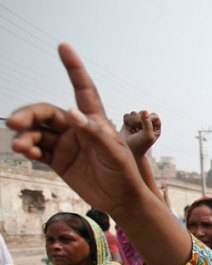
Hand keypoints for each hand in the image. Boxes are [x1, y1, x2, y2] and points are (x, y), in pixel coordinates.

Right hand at [7, 44, 147, 215]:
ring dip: (26, 136)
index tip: (63, 46)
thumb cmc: (125, 174)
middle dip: (29, 115)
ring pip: (38, 132)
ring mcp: (67, 144)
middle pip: (47, 113)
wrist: (122, 200)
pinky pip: (39, 150)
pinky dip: (30, 149)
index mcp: (95, 120)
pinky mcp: (59, 160)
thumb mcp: (115, 154)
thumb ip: (95, 134)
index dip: (74, 68)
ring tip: (21, 146)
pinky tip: (27, 152)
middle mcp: (77, 128)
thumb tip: (71, 113)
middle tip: (15, 123)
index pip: (82, 89)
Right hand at [119, 110, 161, 157]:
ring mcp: (138, 122)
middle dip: (138, 120)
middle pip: (143, 113)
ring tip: (133, 131)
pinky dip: (126, 122)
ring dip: (132, 122)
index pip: (154, 115)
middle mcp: (147, 124)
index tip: (143, 125)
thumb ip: (147, 123)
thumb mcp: (147, 136)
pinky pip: (127, 115)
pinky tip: (128, 129)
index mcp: (156, 127)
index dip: (148, 118)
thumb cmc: (140, 146)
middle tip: (138, 130)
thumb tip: (144, 111)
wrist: (128, 151)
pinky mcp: (129, 122)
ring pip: (134, 113)